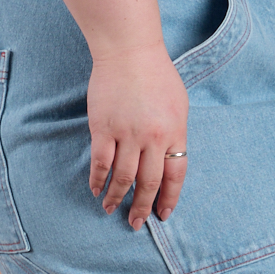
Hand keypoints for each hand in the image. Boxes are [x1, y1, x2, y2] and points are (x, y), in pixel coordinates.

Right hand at [87, 41, 189, 228]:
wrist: (129, 50)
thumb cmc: (156, 74)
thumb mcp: (178, 105)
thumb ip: (174, 134)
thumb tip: (167, 162)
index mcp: (175, 132)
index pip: (175, 175)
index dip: (169, 198)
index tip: (163, 213)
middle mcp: (153, 137)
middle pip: (148, 182)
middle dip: (142, 207)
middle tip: (136, 223)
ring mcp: (127, 133)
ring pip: (122, 177)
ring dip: (116, 198)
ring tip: (111, 210)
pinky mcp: (103, 128)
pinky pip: (100, 162)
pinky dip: (98, 179)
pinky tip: (96, 190)